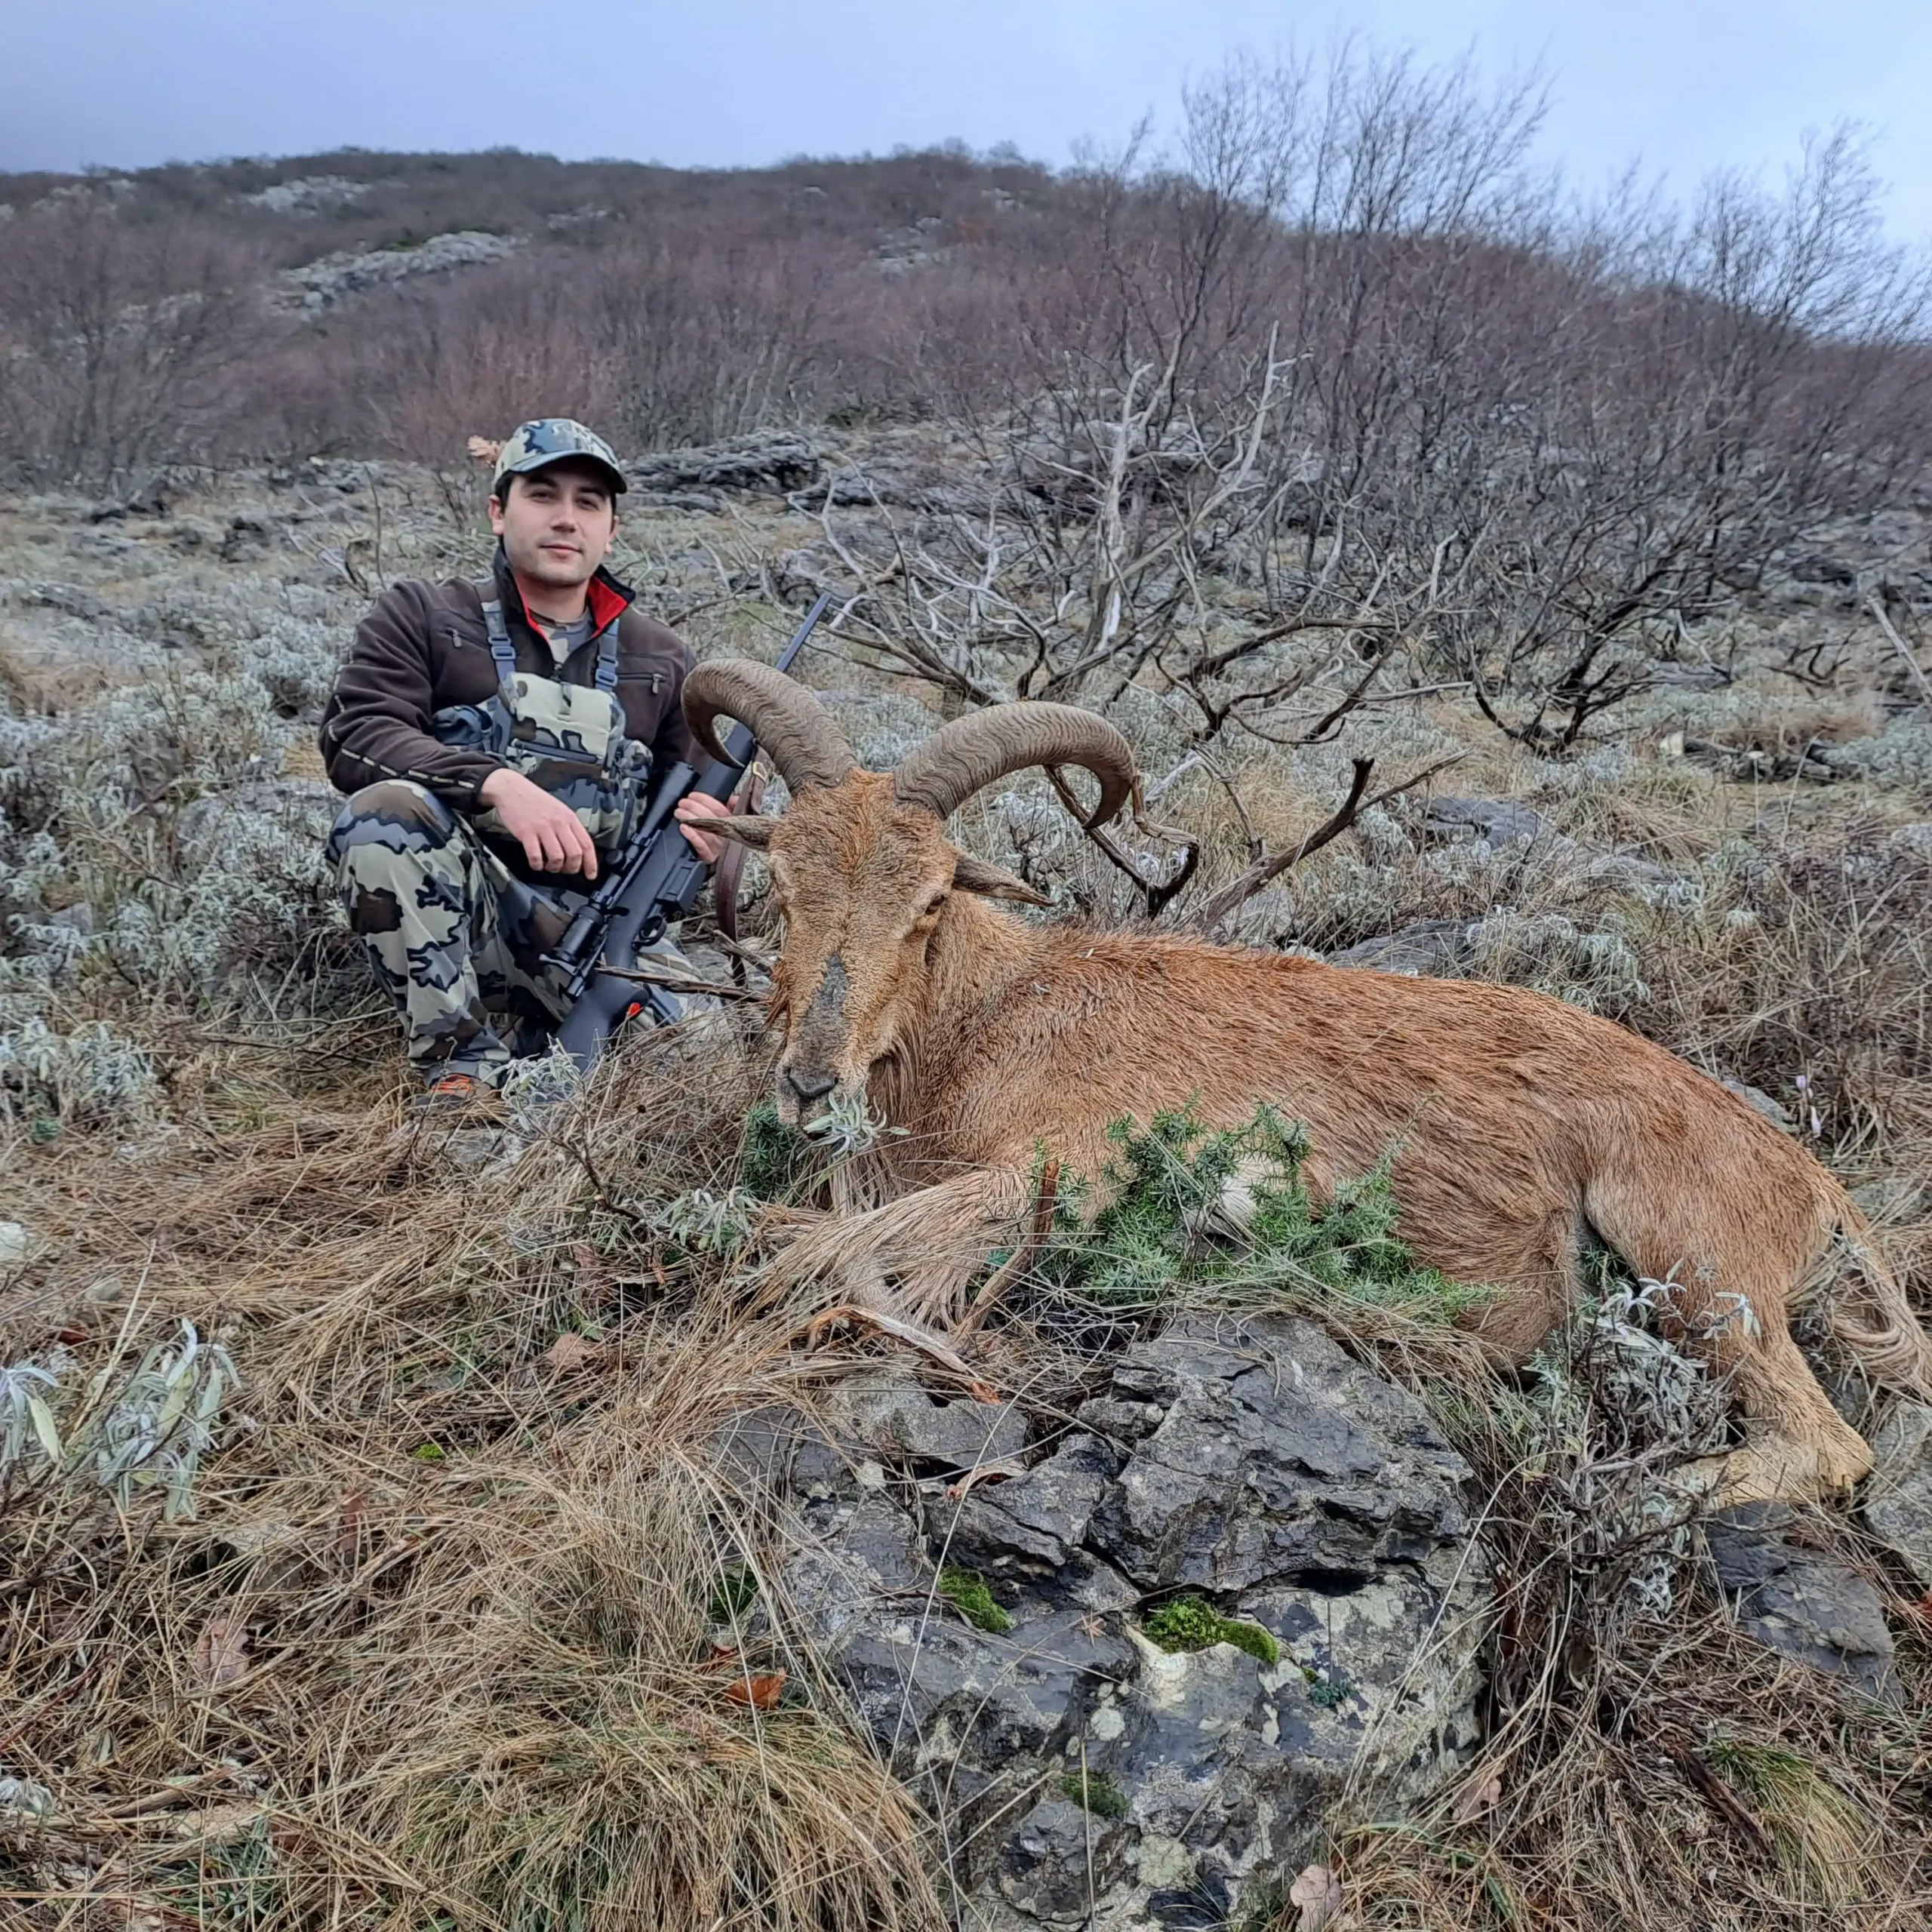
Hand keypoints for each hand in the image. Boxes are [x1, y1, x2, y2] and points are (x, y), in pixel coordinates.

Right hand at [479, 768, 599, 877]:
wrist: (511, 789)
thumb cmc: (535, 801)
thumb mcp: (560, 810)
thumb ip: (569, 828)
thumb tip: (578, 850)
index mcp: (569, 818)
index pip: (586, 844)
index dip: (591, 863)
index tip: (591, 875)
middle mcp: (559, 823)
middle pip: (575, 854)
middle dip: (571, 868)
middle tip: (565, 870)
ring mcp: (542, 828)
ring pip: (557, 858)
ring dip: (554, 868)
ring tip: (549, 866)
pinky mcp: (526, 833)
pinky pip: (536, 857)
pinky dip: (537, 865)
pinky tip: (536, 863)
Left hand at [675, 791, 731, 863]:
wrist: (724, 865)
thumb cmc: (724, 840)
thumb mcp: (733, 822)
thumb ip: (733, 809)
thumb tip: (734, 799)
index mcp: (732, 824)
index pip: (720, 809)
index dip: (705, 800)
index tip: (693, 796)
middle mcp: (727, 836)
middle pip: (711, 819)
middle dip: (694, 807)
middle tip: (682, 803)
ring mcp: (718, 848)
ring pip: (705, 831)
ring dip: (690, 819)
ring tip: (679, 812)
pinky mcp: (710, 858)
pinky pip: (701, 846)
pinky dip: (692, 836)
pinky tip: (683, 828)